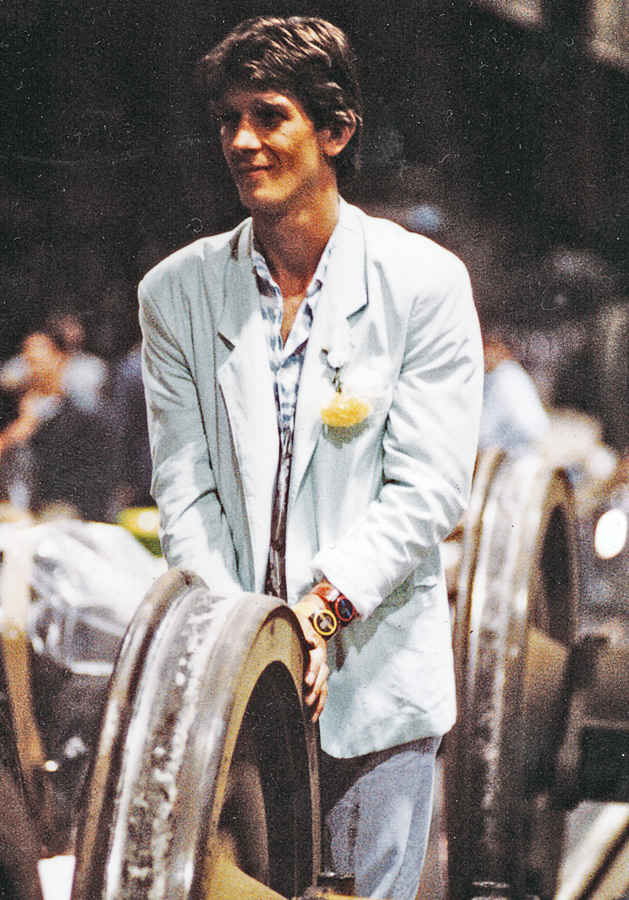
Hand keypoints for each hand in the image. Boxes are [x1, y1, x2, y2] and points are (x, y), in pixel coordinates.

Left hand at [291, 593, 329, 723]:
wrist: (311, 620)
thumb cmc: (300, 622)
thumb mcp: (300, 620)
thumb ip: (303, 628)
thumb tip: (309, 639)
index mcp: (317, 645)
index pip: (317, 659)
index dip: (313, 670)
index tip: (307, 681)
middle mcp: (321, 658)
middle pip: (322, 675)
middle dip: (315, 688)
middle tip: (307, 699)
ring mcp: (321, 667)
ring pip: (324, 685)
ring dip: (318, 699)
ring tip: (310, 712)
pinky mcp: (318, 675)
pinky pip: (323, 691)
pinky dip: (320, 704)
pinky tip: (313, 716)